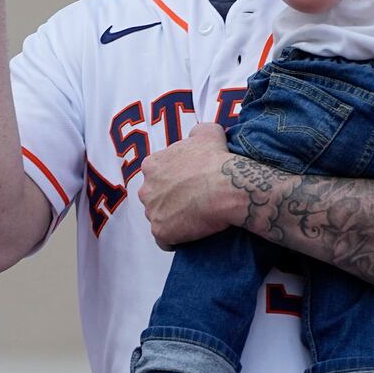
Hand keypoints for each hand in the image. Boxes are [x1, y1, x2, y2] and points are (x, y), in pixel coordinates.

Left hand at [138, 120, 250, 248]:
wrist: (227, 187)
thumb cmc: (217, 160)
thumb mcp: (208, 133)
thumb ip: (197, 132)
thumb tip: (197, 134)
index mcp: (152, 165)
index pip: (157, 175)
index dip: (173, 180)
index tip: (188, 184)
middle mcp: (146, 188)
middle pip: (154, 197)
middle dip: (168, 200)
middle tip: (191, 202)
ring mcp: (152, 211)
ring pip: (158, 218)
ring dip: (172, 220)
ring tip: (193, 220)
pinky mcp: (161, 232)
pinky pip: (164, 240)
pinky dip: (174, 239)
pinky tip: (189, 236)